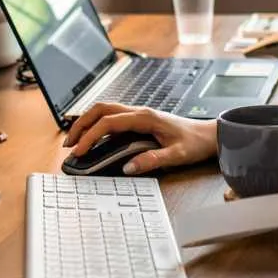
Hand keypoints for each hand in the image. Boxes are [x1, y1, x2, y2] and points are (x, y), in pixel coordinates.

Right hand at [61, 103, 215, 173]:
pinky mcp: (139, 120)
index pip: (109, 122)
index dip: (91, 136)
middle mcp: (140, 112)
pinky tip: (91, 137)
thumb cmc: (195, 143)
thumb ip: (153, 160)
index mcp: (146, 118)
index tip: (79, 151)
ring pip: (105, 110)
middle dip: (81, 124)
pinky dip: (97, 124)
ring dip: (87, 122)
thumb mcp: (177, 155)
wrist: (209, 135)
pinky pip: (112, 117)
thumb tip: (128, 167)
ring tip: (74, 141)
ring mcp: (139, 115)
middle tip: (68, 144)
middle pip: (101, 109)